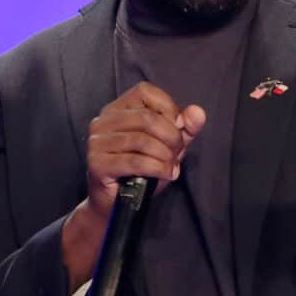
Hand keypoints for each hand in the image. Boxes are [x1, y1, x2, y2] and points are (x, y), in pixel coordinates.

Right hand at [84, 81, 205, 222]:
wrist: (115, 203)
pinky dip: (157, 168)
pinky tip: (165, 175)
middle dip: (171, 137)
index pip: (145, 92)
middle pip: (147, 118)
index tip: (178, 130)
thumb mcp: (168, 146)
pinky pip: (135, 161)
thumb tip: (197, 112)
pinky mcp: (97, 163)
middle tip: (177, 154)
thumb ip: (185, 128)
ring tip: (171, 167)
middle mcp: (102, 121)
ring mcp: (97, 142)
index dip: (168, 108)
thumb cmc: (141, 171)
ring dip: (165, 156)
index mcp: (117, 108)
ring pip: (142, 140)